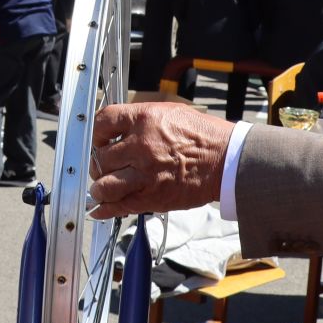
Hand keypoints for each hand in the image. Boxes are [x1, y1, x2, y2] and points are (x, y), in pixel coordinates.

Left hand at [87, 101, 234, 217]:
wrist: (226, 160)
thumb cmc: (203, 136)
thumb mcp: (169, 113)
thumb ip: (141, 120)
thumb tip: (119, 128)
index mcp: (143, 119)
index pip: (102, 122)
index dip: (96, 133)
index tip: (98, 140)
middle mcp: (140, 145)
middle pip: (100, 157)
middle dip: (99, 164)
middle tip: (105, 167)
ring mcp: (145, 173)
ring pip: (103, 185)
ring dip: (100, 188)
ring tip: (103, 188)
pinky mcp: (152, 196)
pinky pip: (119, 206)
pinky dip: (106, 210)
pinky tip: (101, 209)